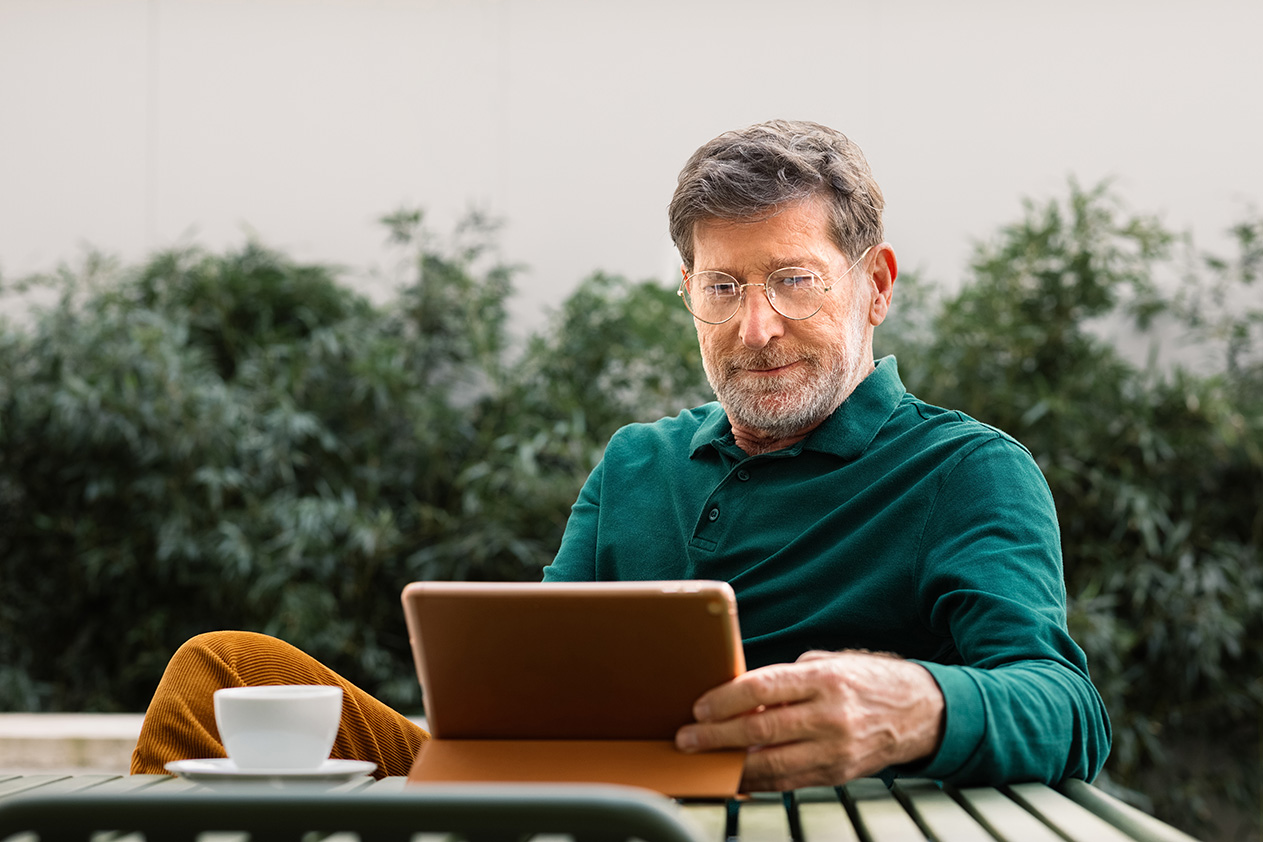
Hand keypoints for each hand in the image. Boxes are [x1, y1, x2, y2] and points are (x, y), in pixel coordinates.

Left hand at [674, 649, 944, 791]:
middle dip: (717, 736)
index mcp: (824, 679)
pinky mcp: (837, 774)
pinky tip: (736, 776)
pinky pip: (789, 782)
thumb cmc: (869, 681)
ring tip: (704, 759)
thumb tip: (741, 693)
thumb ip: (787, 679)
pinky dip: (758, 781)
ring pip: (772, 764)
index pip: (764, 688)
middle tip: (688, 738)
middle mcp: (830, 716)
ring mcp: (835, 749)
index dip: (726, 700)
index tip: (700, 707)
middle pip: (761, 730)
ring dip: (731, 764)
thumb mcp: (829, 664)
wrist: (920, 712)